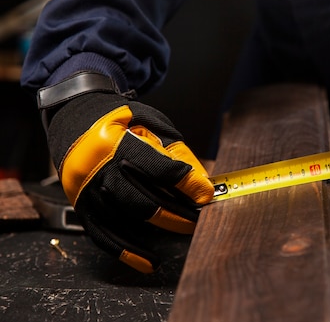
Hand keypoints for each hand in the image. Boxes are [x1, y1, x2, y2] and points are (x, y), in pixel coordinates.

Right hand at [42, 76, 213, 272]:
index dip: (188, 184)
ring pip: (127, 220)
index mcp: (118, 144)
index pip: (160, 170)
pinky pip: (104, 236)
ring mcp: (88, 191)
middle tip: (199, 218)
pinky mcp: (81, 206)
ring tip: (184, 232)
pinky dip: (127, 251)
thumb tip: (202, 183)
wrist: (75, 117)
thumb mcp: (152, 124)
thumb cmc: (119, 119)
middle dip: (178, 213)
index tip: (206, 194)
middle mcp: (99, 170)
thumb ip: (177, 154)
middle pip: (145, 201)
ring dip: (159, 230)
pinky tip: (148, 261)